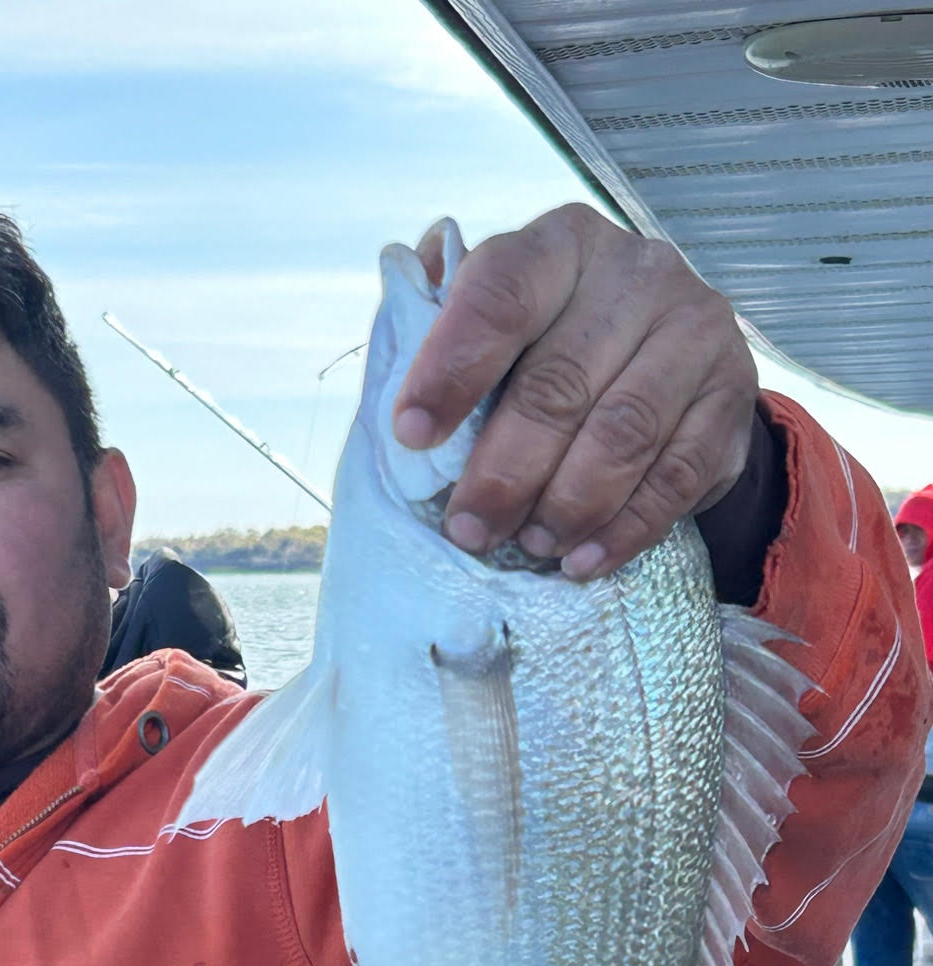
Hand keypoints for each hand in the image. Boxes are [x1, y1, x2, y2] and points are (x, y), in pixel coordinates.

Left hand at [392, 203, 757, 580]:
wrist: (668, 364)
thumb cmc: (550, 351)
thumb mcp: (498, 334)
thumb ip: (447, 354)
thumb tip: (396, 420)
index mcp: (559, 244)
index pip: (502, 295)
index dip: (451, 367)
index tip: (410, 435)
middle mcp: (635, 272)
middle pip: (560, 383)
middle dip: (504, 469)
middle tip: (468, 528)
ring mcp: (694, 328)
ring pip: (623, 433)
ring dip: (566, 505)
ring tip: (529, 546)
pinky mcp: (731, 394)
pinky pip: (675, 476)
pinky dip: (624, 528)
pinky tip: (583, 560)